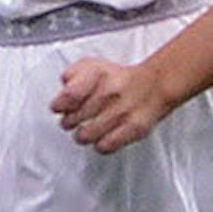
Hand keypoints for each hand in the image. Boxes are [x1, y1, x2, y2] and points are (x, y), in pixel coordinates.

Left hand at [52, 54, 173, 154]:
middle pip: (74, 119)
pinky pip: (105, 146)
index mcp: (97, 74)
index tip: (59, 109)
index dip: (60, 105)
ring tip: (84, 131)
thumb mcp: (91, 66)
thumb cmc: (118, 79)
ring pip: (86, 136)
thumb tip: (62, 91)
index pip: (70, 95)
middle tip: (72, 120)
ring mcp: (122, 111)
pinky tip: (100, 138)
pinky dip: (99, 144)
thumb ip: (71, 75)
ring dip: (82, 135)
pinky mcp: (134, 128)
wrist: (153, 85)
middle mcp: (110, 92)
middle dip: (69, 122)